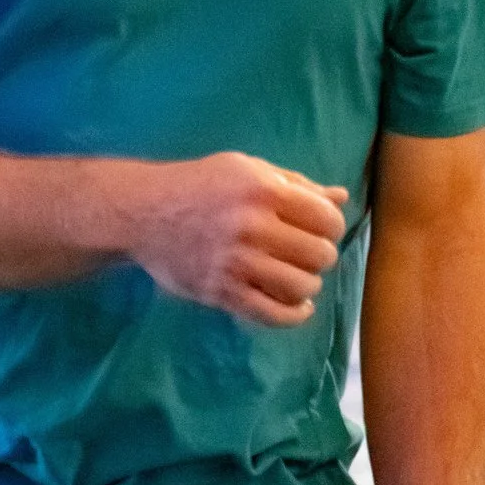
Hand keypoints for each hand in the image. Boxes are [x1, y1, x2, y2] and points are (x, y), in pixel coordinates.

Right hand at [128, 153, 346, 327]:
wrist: (143, 213)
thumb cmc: (201, 186)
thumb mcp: (247, 170)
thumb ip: (296, 184)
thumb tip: (341, 197)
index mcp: (264, 190)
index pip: (327, 219)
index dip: (332, 227)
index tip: (320, 230)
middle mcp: (253, 226)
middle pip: (320, 254)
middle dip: (320, 256)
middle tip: (306, 254)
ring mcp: (237, 262)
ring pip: (303, 286)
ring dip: (308, 285)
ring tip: (296, 277)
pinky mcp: (222, 292)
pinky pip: (274, 314)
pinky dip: (294, 315)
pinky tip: (297, 306)